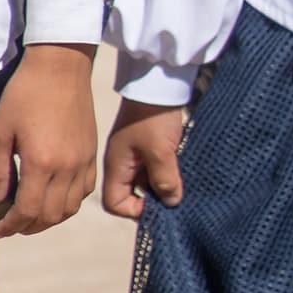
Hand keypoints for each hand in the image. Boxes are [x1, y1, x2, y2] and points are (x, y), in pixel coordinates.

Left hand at [0, 42, 96, 235]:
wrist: (61, 65)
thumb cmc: (26, 92)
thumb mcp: (1, 128)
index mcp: (42, 162)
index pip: (28, 211)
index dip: (11, 226)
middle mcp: (67, 168)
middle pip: (50, 216)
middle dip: (28, 227)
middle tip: (12, 225)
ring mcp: (84, 162)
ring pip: (70, 208)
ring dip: (49, 219)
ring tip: (31, 216)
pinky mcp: (92, 154)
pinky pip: (85, 191)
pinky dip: (69, 203)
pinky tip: (54, 198)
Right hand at [101, 97, 186, 217]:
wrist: (158, 83)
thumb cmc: (154, 117)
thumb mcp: (160, 152)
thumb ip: (164, 182)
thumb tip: (171, 203)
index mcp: (116, 166)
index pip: (114, 203)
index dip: (134, 210)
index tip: (157, 201)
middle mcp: (122, 163)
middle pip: (131, 195)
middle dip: (152, 199)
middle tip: (172, 191)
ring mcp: (134, 154)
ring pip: (145, 183)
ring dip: (162, 185)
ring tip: (178, 178)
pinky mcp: (147, 146)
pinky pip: (154, 169)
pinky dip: (166, 173)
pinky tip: (178, 167)